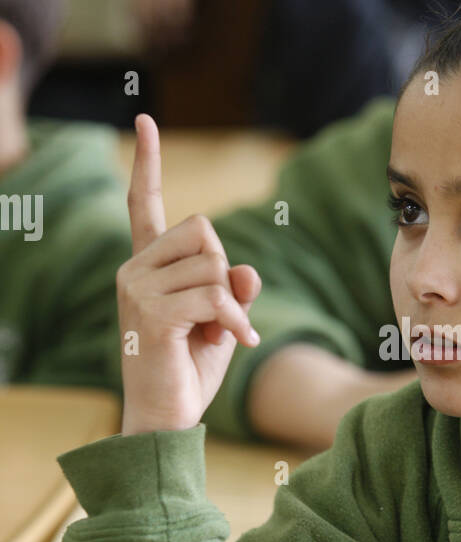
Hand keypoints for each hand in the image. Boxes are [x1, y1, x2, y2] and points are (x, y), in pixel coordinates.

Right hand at [118, 115, 261, 434]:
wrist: (165, 421)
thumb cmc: (189, 371)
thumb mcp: (221, 321)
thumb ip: (232, 289)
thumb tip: (246, 272)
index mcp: (145, 266)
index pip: (144, 204)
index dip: (148, 163)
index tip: (145, 120)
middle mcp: (133, 269)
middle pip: (203, 231)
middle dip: (225, 270)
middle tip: (218, 314)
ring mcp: (136, 289)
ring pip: (213, 264)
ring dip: (231, 303)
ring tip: (220, 335)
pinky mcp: (151, 313)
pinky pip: (214, 295)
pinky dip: (235, 321)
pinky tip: (237, 343)